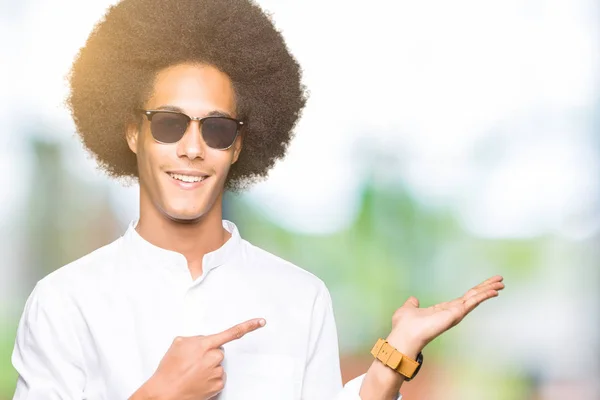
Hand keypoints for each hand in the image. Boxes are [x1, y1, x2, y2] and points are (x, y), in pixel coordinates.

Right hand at [130, 318, 265, 399]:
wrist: (165, 393)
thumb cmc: (169, 370)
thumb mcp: (178, 344)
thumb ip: (196, 338)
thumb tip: (203, 341)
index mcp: (204, 345)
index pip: (232, 333)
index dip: (248, 326)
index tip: (260, 322)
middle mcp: (213, 358)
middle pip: (219, 351)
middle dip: (209, 354)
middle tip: (193, 361)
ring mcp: (216, 372)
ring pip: (218, 365)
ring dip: (208, 367)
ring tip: (192, 373)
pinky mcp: (218, 385)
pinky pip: (218, 377)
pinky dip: (210, 379)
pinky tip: (197, 380)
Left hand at [360, 275, 503, 399]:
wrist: (404, 335)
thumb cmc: (404, 326)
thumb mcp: (408, 309)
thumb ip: (412, 304)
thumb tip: (413, 300)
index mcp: (443, 310)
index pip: (463, 299)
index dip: (475, 291)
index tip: (486, 285)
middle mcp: (452, 312)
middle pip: (473, 296)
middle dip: (486, 288)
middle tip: (500, 279)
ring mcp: (455, 313)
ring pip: (475, 298)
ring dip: (488, 289)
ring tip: (501, 282)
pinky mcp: (456, 314)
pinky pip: (472, 302)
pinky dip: (483, 296)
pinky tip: (494, 290)